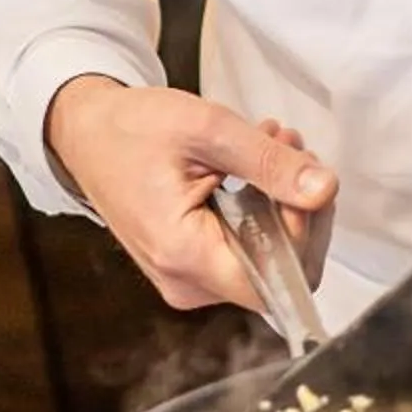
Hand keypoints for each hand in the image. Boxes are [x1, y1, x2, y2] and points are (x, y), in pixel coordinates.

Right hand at [44, 76, 336, 312]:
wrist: (87, 133)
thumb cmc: (131, 129)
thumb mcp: (207, 130)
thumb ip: (268, 163)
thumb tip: (324, 189)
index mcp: (183, 254)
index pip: (278, 280)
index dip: (303, 232)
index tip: (300, 176)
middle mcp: (185, 282)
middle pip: (279, 272)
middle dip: (297, 208)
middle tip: (288, 147)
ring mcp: (187, 279)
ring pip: (267, 261)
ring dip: (281, 202)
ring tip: (268, 144)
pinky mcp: (190, 268)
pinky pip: (245, 252)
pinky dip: (260, 211)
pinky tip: (252, 168)